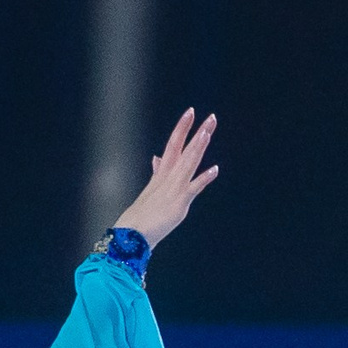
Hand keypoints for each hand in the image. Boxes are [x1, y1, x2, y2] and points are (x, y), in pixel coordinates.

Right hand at [111, 109, 218, 247]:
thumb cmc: (141, 215)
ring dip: (198, 146)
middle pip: (183, 149)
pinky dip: (204, 178)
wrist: (131, 234)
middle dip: (196, 131)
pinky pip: (193, 188)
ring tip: (208, 131)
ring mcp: (174, 188)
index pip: (173, 145)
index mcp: (162, 173)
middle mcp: (168, 177)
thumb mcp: (150, 189)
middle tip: (210, 116)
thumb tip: (157, 158)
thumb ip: (157, 172)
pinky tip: (215, 169)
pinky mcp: (179, 202)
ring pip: (188, 162)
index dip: (181, 128)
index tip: (190, 112)